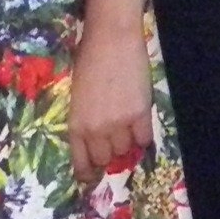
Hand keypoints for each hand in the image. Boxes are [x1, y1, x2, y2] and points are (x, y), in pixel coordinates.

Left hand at [69, 19, 153, 187]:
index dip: (88, 173)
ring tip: (126, 127)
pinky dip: (142, 136)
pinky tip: (139, 124)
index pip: (81, 161)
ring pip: (125, 149)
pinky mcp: (140, 114)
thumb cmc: (88, 61)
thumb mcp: (77, 96)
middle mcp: (95, 129)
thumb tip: (96, 137)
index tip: (92, 178)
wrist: (111, 40)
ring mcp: (118, 123)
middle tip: (114, 142)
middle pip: (106, 158)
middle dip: (109, 153)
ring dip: (126, 143)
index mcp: (75, 124)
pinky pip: (144, 139)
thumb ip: (85, 118)